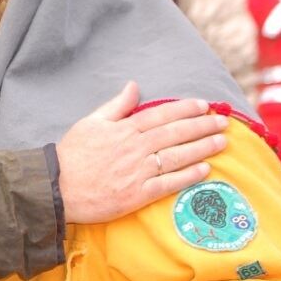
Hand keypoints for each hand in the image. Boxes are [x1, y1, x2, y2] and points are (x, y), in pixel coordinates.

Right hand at [57, 81, 226, 223]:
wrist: (57, 187)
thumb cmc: (72, 154)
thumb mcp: (90, 122)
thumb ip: (116, 106)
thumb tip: (134, 86)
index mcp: (124, 129)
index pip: (161, 115)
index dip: (185, 109)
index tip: (203, 105)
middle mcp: (135, 148)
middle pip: (175, 134)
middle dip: (202, 126)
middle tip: (223, 122)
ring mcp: (138, 172)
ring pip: (177, 156)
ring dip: (202, 148)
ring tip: (221, 142)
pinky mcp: (138, 194)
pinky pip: (169, 183)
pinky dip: (188, 176)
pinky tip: (205, 169)